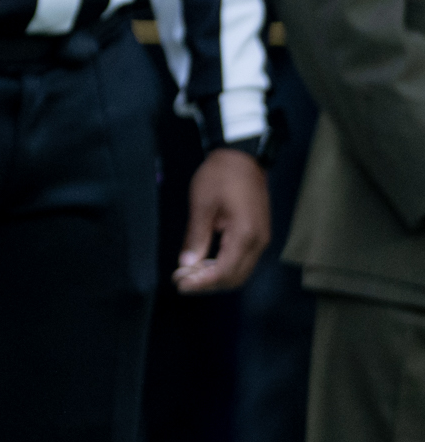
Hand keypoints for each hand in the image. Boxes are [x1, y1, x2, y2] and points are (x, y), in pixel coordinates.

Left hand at [174, 147, 271, 293]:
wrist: (242, 157)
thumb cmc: (220, 176)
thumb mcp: (202, 205)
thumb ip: (196, 237)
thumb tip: (187, 264)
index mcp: (245, 234)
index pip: (225, 272)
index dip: (202, 282)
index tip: (180, 284)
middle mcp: (258, 241)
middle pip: (235, 277)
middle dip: (208, 283)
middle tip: (181, 280)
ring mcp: (260, 239)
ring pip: (240, 271)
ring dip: (215, 276)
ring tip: (189, 273)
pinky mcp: (257, 234)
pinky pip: (242, 259)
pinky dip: (223, 266)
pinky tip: (204, 263)